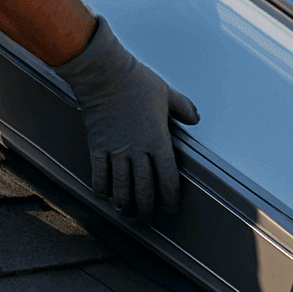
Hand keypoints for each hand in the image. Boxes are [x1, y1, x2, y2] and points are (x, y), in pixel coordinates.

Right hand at [54, 16, 198, 217]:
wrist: (105, 74)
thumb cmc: (137, 81)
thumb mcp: (166, 93)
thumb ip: (183, 108)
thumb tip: (195, 118)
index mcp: (158, 140)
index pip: (167, 178)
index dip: (169, 197)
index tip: (170, 207)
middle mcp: (137, 150)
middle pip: (143, 189)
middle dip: (147, 207)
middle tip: (148, 217)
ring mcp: (116, 150)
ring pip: (121, 187)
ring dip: (124, 203)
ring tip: (126, 212)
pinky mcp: (97, 145)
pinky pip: (99, 174)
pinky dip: (102, 188)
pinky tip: (104, 195)